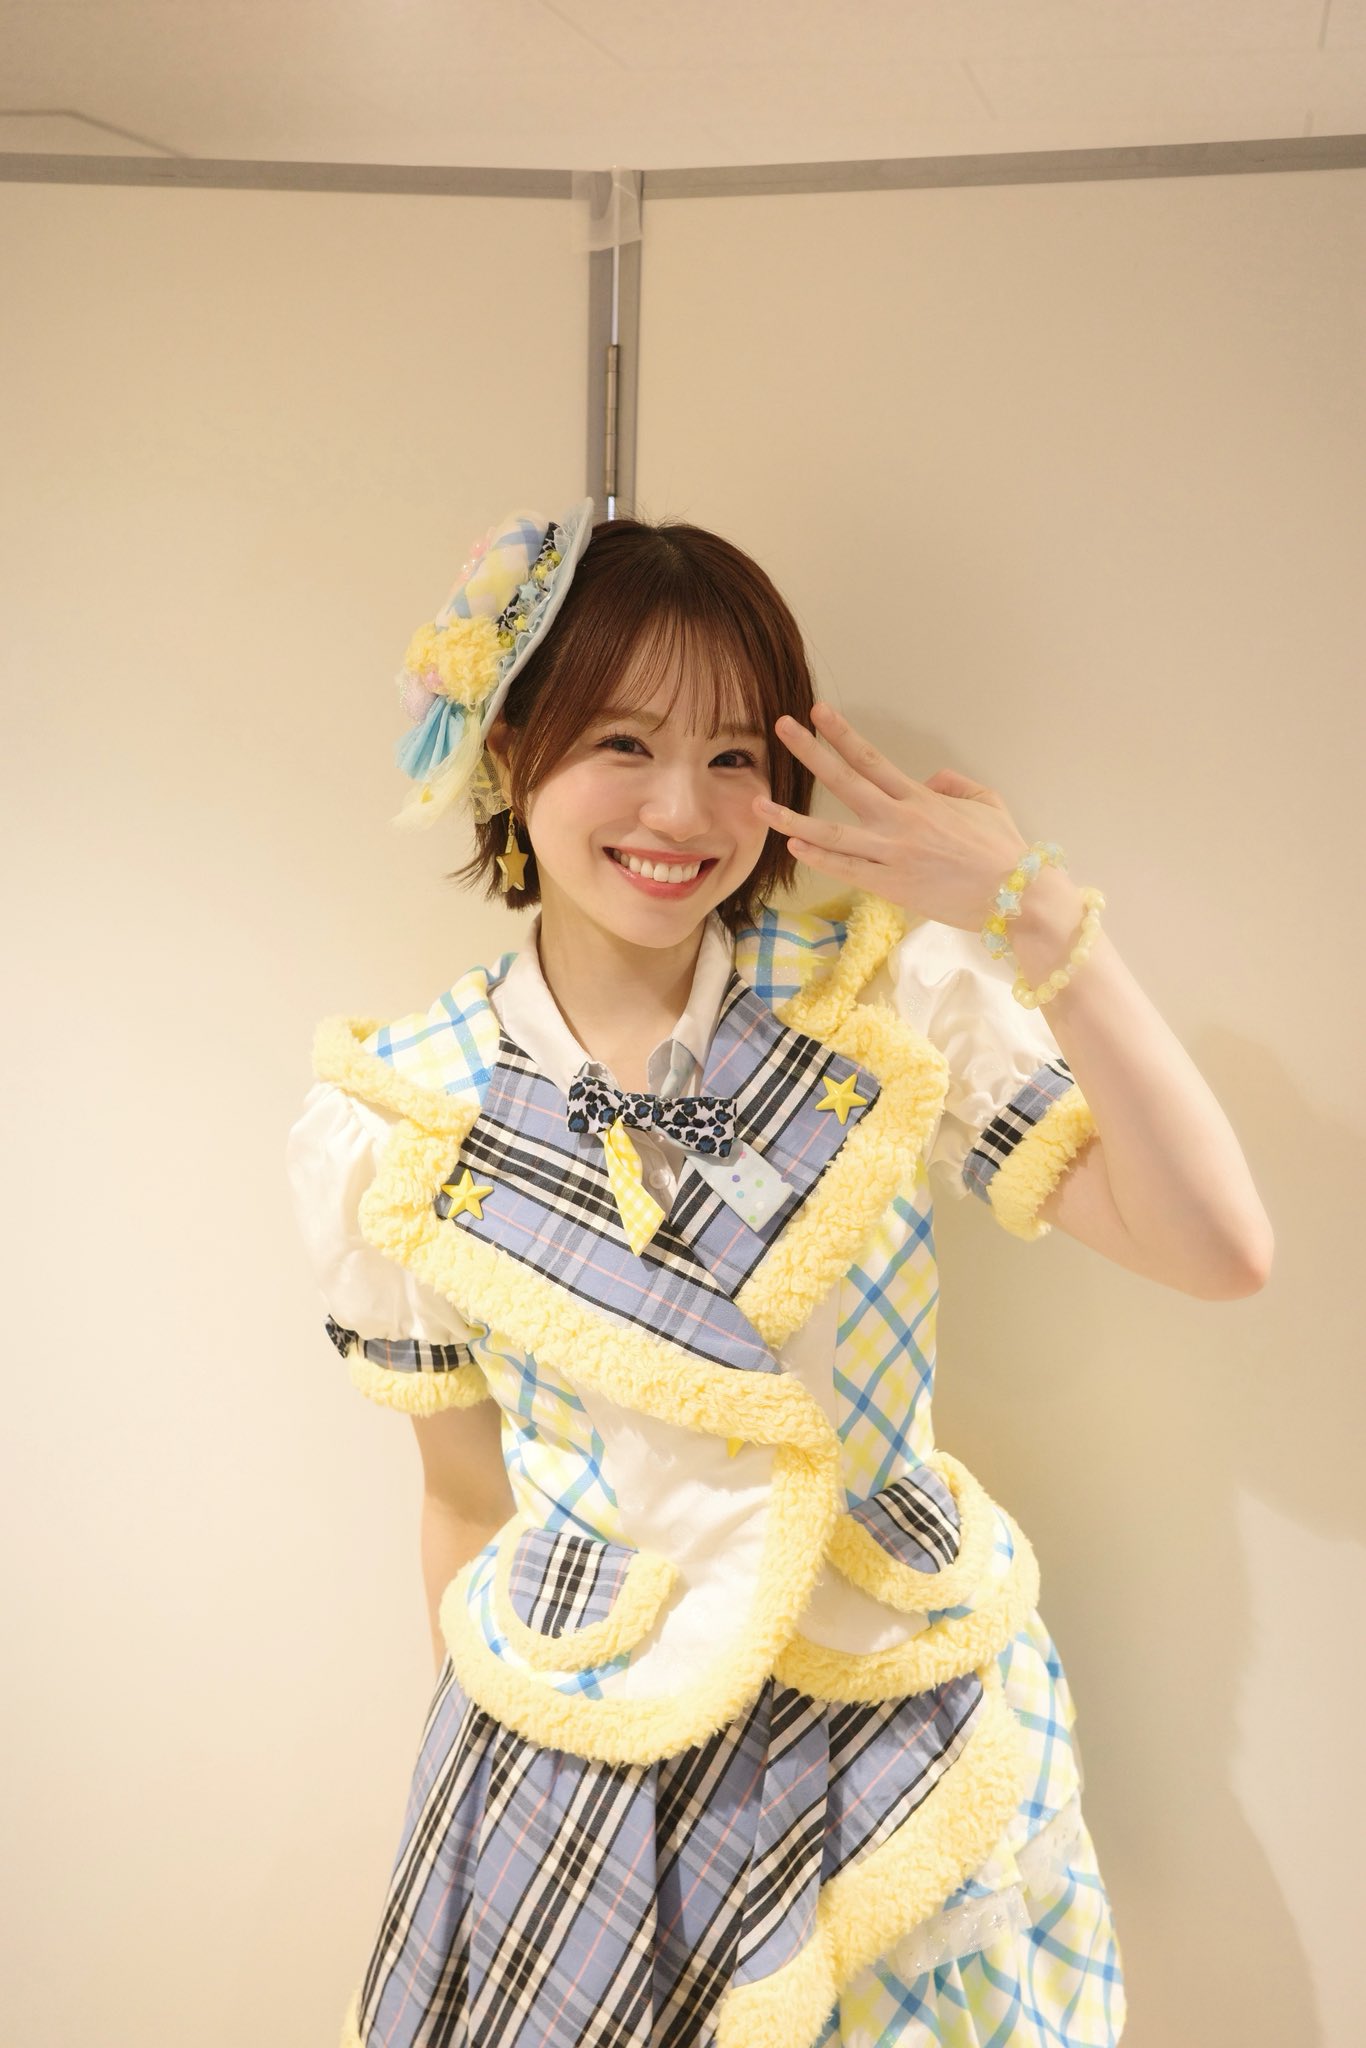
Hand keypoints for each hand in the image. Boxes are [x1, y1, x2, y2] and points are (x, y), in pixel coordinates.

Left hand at [757, 702, 1031, 932]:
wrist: (1016, 898)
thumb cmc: (1004, 850)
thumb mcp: (986, 802)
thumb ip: (954, 783)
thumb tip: (928, 779)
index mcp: (921, 797)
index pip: (871, 758)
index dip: (841, 733)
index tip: (816, 712)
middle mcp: (900, 820)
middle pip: (845, 781)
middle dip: (810, 752)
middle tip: (781, 728)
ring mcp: (892, 854)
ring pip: (832, 832)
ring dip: (792, 817)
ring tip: (759, 803)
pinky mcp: (891, 886)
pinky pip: (846, 869)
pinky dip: (818, 856)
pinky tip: (792, 844)